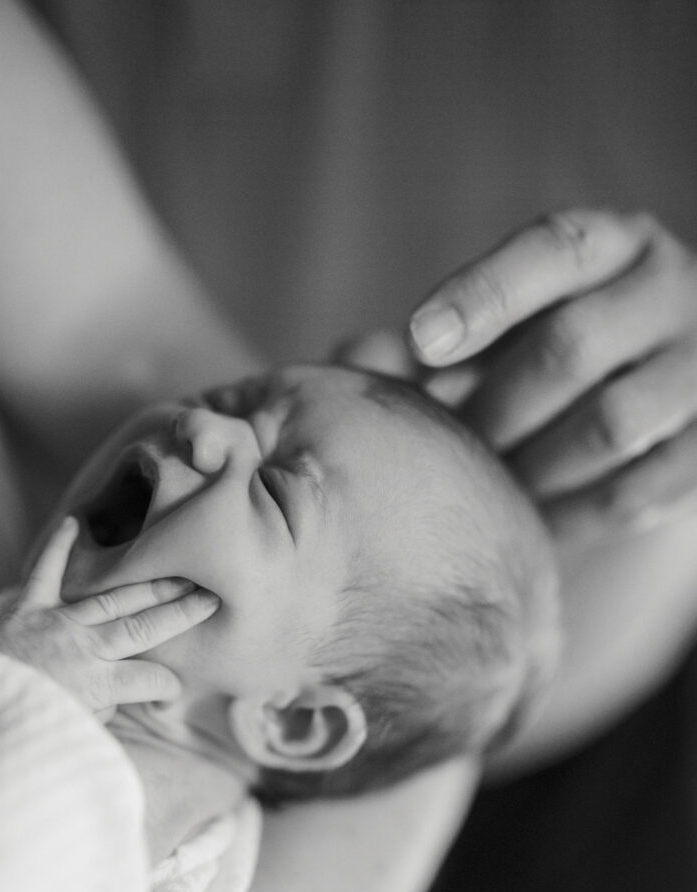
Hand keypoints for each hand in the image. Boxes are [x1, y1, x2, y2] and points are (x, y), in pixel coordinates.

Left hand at [0, 517, 218, 720]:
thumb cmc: (21, 725)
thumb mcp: (71, 733)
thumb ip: (100, 712)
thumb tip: (113, 698)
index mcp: (96, 684)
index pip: (150, 681)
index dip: (167, 686)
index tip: (176, 690)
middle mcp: (84, 647)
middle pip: (145, 627)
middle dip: (183, 612)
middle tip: (213, 595)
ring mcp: (57, 622)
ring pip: (114, 598)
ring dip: (150, 585)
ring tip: (181, 572)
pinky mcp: (27, 608)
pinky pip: (45, 572)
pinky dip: (58, 546)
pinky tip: (73, 522)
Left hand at [403, 209, 696, 546]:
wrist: (652, 383)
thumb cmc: (548, 346)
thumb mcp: (504, 319)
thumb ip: (432, 336)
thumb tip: (353, 360)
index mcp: (613, 244)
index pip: (553, 250)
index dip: (484, 296)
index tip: (421, 341)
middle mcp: (667, 290)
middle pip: (573, 346)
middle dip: (494, 404)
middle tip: (448, 439)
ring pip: (612, 423)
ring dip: (531, 464)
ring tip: (485, 482)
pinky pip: (642, 490)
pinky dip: (574, 513)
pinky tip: (528, 520)